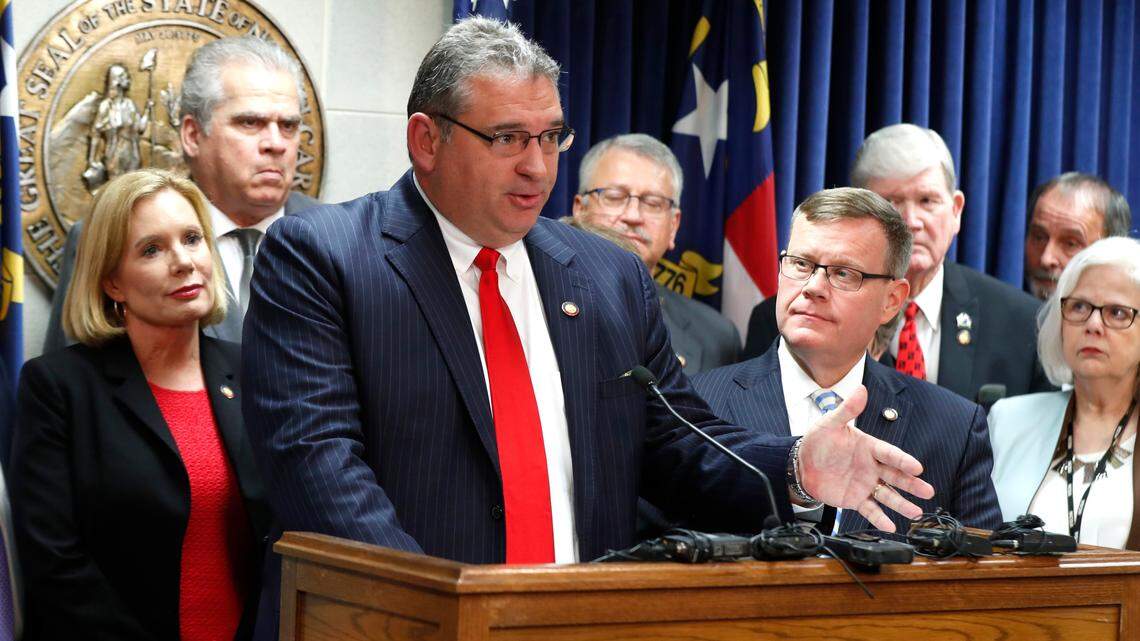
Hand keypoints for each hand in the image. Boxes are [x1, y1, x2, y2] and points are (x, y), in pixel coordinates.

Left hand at [798, 385, 934, 531]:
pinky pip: (870, 510)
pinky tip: (890, 526)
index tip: (917, 467)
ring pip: (887, 495)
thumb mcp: (830, 423)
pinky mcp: (855, 499)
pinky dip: (880, 518)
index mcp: (869, 447)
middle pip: (896, 476)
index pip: (890, 454)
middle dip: (912, 484)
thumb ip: (847, 410)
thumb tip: (861, 389)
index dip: (903, 460)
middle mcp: (871, 467)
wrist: (801, 464)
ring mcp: (865, 484)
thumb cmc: (818, 442)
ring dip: (902, 504)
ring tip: (916, 512)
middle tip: (928, 491)